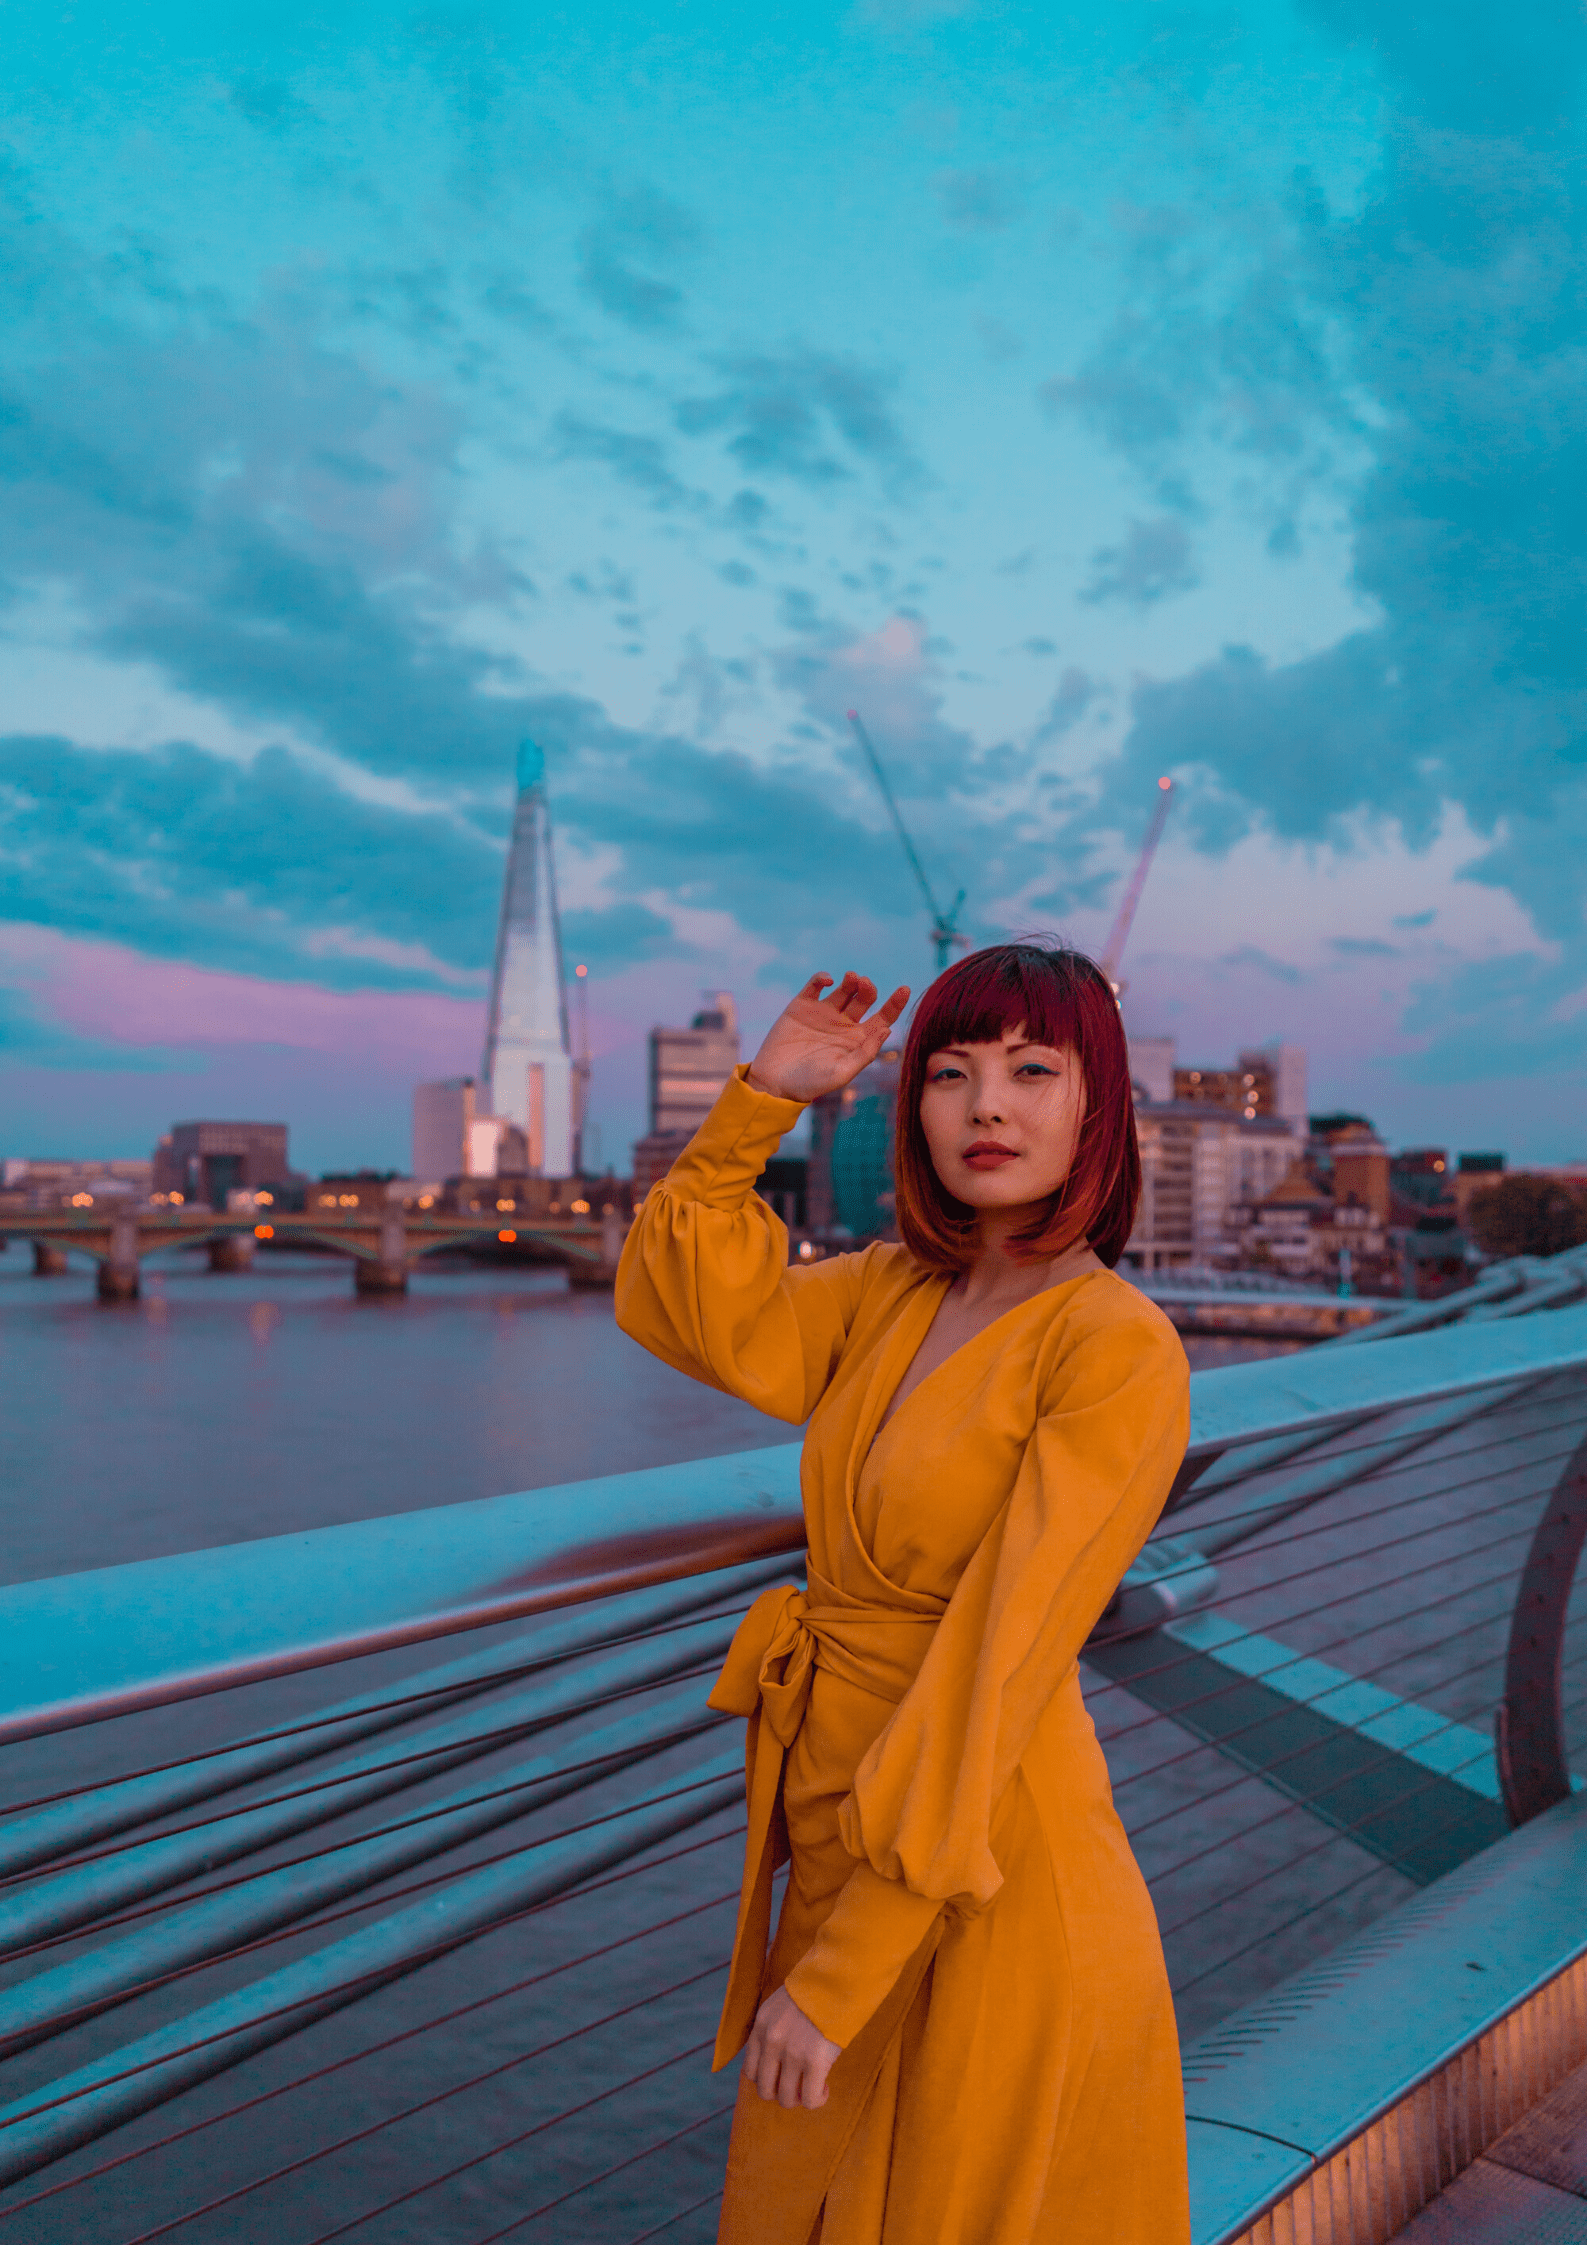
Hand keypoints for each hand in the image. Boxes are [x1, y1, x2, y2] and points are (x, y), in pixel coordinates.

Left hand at [743, 1985, 842, 2108]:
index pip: (750, 2071)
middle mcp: (771, 2041)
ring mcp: (791, 2052)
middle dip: (782, 2092)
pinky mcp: (814, 2061)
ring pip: (786, 2099)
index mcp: (760, 2026)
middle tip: (799, 2084)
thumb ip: (774, 2030)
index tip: (784, 2075)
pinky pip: (810, 2099)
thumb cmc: (816, 1990)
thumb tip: (777, 2062)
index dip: (768, 2079)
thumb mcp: (781, 2006)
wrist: (839, 1977)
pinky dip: (817, 2099)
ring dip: (800, 2098)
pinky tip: (825, 2087)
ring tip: (814, 2085)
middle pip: (764, 2090)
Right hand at [745, 972, 910, 1104]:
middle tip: (865, 985)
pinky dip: (822, 978)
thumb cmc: (810, 1084)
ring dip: (852, 980)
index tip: (905, 989)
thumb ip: (865, 1053)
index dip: (896, 1004)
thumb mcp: (842, 1073)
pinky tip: (827, 980)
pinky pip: (816, 985)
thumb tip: (886, 1030)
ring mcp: (823, 1014)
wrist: (774, 1082)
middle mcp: (843, 1024)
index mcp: (857, 1040)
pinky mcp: (802, 1006)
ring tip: (852, 978)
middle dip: (869, 989)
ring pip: (844, 989)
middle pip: (866, 999)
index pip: (883, 1018)